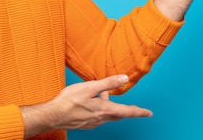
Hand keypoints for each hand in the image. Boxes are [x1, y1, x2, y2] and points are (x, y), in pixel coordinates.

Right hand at [21, 75, 151, 136]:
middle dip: (124, 108)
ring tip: (103, 95)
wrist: (53, 115)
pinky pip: (98, 117)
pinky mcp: (86, 124)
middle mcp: (101, 118)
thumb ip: (108, 83)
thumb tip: (124, 78)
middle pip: (118, 114)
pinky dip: (99, 109)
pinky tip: (91, 102)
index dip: (139, 112)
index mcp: (105, 109)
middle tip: (128, 104)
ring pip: (107, 115)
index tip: (148, 113)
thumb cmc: (69, 101)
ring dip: (109, 106)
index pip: (127, 111)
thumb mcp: (90, 87)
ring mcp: (93, 123)